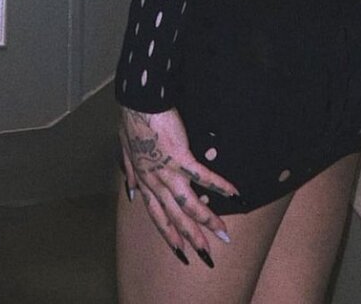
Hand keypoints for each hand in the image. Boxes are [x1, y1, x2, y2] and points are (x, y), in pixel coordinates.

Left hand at [119, 106, 238, 266]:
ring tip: (223, 233)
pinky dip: (219, 185)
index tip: (181, 252)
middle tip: (207, 256)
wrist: (138, 105)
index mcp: (145, 182)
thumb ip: (130, 174)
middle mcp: (156, 182)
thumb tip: (131, 193)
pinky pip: (202, 176)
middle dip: (192, 238)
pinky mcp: (180, 157)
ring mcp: (168, 171)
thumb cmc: (132, 124)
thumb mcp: (126, 152)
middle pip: (176, 217)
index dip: (169, 236)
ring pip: (189, 204)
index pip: (158, 217)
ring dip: (207, 220)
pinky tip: (234, 193)